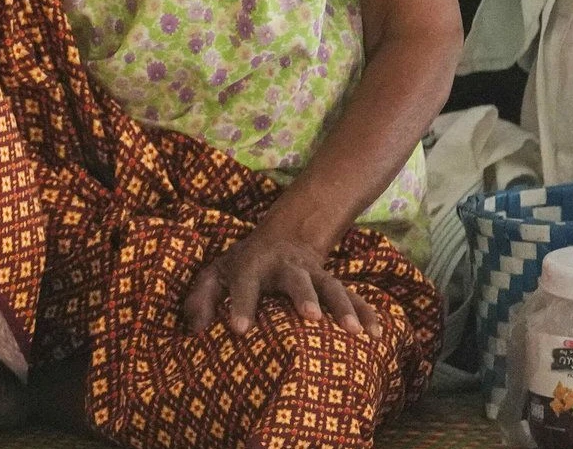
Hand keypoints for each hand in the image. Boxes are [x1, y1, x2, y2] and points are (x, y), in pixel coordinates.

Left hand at [181, 225, 380, 337]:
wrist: (283, 238)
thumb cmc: (242, 267)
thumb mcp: (215, 275)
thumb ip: (201, 299)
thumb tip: (196, 328)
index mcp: (253, 265)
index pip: (245, 282)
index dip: (242, 304)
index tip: (240, 329)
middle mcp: (286, 267)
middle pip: (296, 279)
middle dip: (304, 296)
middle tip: (310, 317)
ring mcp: (314, 275)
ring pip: (331, 286)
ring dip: (343, 307)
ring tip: (352, 332)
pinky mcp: (333, 285)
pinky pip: (354, 298)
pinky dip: (367, 313)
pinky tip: (376, 335)